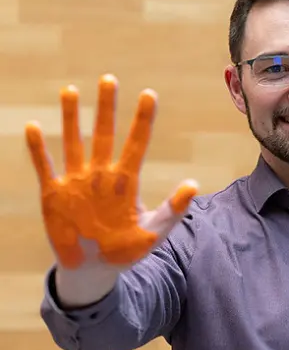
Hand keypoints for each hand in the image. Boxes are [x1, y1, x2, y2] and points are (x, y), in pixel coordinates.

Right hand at [24, 76, 196, 270]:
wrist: (93, 271)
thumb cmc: (126, 251)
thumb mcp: (154, 233)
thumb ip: (173, 210)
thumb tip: (194, 184)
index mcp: (126, 181)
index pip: (137, 143)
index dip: (142, 119)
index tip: (149, 94)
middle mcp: (101, 175)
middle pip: (104, 134)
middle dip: (107, 107)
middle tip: (109, 78)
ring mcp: (76, 182)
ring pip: (74, 142)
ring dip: (71, 118)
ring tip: (70, 90)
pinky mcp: (54, 195)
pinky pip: (45, 167)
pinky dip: (39, 148)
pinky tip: (34, 126)